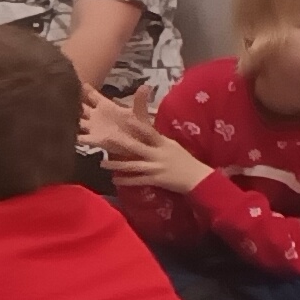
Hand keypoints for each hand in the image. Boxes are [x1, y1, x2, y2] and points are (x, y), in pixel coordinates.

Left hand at [86, 96, 211, 197]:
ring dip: (116, 164)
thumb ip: (157, 140)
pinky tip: (114, 179)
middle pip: (136, 148)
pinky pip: (137, 180)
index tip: (126, 118)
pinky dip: (125, 180)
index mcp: (163, 143)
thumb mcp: (172, 146)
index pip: (150, 132)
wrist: (197, 178)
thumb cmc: (183, 159)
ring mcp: (155, 168)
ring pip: (132, 166)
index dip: (138, 126)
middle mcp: (158, 154)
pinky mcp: (155, 180)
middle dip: (121, 144)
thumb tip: (143, 130)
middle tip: (105, 138)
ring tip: (102, 163)